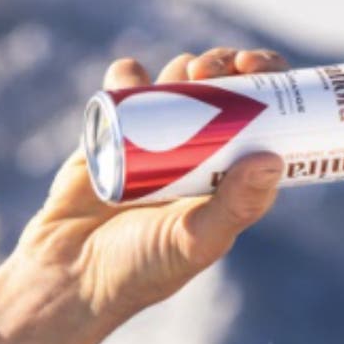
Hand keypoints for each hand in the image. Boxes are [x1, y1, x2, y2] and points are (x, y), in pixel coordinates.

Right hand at [0, 47, 288, 343]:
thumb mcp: (195, 241)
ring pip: (179, 85)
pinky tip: (132, 75)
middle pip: (225, 93)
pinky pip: (123, 92)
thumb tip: (275, 158)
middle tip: (219, 67)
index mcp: (229, 180)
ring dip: (188, 66)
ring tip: (188, 71)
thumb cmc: (141, 270)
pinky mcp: (110, 135)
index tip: (262, 69)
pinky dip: (128, 75)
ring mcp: (154, 141)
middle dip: (227, 67)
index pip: (263, 122)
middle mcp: (198, 155)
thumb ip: (235, 207)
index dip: (268, 87)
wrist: (68, 277)